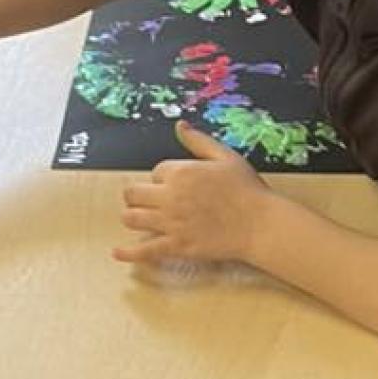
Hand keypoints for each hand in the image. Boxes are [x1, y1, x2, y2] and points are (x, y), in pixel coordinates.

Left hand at [112, 125, 268, 266]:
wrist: (260, 224)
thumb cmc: (246, 189)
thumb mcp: (225, 156)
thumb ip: (198, 141)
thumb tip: (180, 126)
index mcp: (181, 172)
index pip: (154, 171)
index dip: (162, 178)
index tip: (174, 184)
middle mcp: (170, 197)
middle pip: (133, 194)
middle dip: (138, 195)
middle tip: (146, 200)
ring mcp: (171, 223)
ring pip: (132, 218)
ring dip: (132, 217)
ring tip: (139, 218)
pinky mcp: (176, 246)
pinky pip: (144, 250)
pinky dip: (128, 253)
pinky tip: (117, 252)